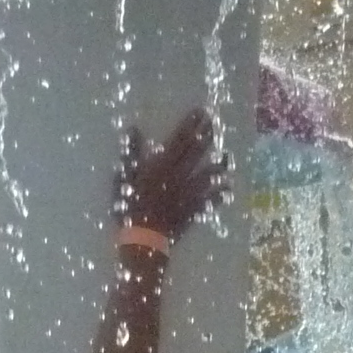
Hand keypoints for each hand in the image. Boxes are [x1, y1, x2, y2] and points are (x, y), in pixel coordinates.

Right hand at [114, 108, 228, 241]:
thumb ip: (131, 154)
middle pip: (196, 153)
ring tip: (227, 158)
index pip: (180, 140)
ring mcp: (189, 194)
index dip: (191, 125)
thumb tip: (134, 130)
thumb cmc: (129, 207)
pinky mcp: (193, 211)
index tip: (200, 112)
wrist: (143, 240)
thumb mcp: (124, 178)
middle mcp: (179, 176)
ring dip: (218, 166)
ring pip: (208, 176)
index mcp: (162, 166)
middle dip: (206, 137)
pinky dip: (220, 195)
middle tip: (215, 124)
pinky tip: (228, 189)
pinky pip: (210, 201)